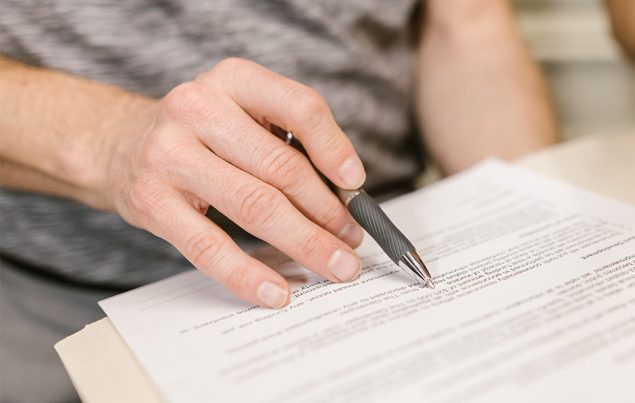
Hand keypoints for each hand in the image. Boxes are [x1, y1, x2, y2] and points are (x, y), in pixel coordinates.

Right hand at [95, 58, 365, 307]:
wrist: (120, 144)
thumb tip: (346, 197)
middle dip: (328, 212)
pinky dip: (248, 274)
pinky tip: (277, 292)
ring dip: (304, 242)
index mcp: (234, 79)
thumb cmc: (201, 134)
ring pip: (255, 207)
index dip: (335, 149)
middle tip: (352, 240)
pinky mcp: (152, 202)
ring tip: (335, 265)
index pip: (300, 107)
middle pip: (282, 168)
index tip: (356, 184)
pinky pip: (209, 247)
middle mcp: (198, 108)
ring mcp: (170, 155)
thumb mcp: (243, 113)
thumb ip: (290, 142)